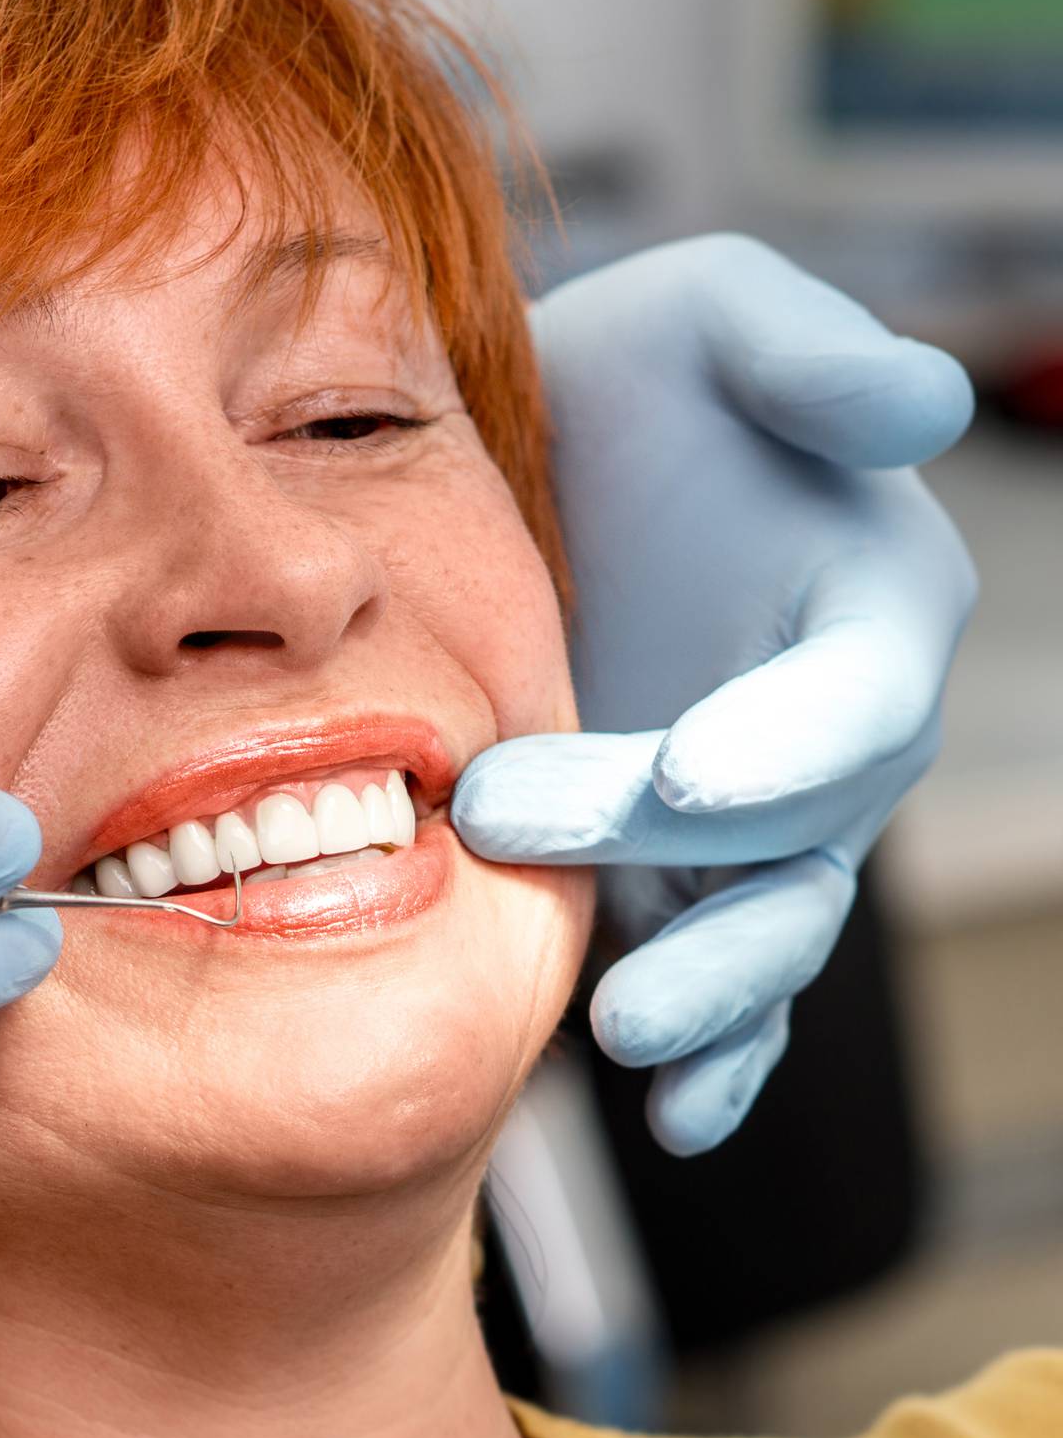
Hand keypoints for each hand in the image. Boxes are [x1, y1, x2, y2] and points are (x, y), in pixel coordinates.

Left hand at [453, 235, 977, 1154]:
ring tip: (629, 1037)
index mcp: (870, 603)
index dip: (790, 741)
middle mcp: (833, 736)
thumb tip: (921, 404)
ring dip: (713, 997)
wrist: (526, 479)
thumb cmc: (630, 382)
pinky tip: (673, 1119)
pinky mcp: (684, 887)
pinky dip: (716, 1064)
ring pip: (769, 934)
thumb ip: (806, 359)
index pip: (858, 694)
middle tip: (517, 830)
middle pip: (792, 831)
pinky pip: (725, 989)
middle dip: (679, 857)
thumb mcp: (708, 318)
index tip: (694, 773)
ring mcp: (760, 829)